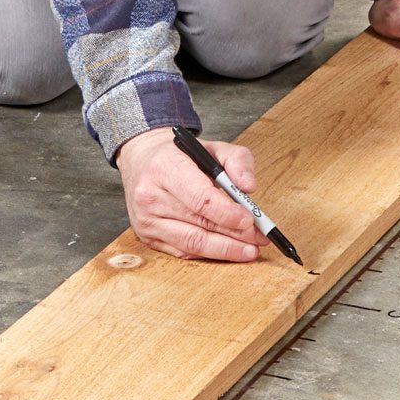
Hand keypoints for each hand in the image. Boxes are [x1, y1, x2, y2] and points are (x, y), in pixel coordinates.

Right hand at [115, 128, 266, 262]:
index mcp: (165, 167)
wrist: (141, 160)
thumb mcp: (211, 146)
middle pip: (199, 224)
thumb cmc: (179, 155)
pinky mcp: (147, 237)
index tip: (249, 219)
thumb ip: (237, 160)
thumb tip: (249, 187)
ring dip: (225, 250)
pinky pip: (183, 251)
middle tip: (259, 238)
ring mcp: (146, 220)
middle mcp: (150, 195)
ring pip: (192, 243)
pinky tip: (226, 251)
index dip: (227, 213)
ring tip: (249, 250)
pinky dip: (208, 254)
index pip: (199, 198)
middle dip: (234, 235)